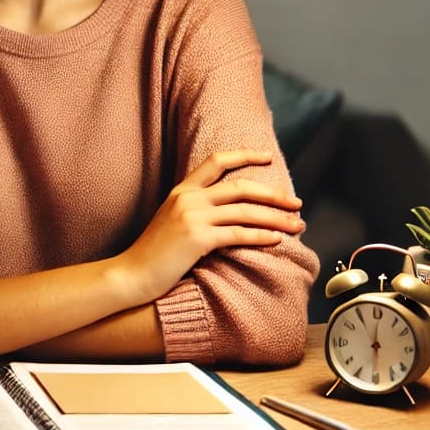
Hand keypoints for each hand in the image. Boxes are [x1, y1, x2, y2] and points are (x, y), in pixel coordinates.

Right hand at [112, 150, 304, 306]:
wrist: (132, 273)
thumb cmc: (153, 253)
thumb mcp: (171, 220)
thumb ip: (194, 209)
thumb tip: (226, 211)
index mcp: (181, 190)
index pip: (216, 161)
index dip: (244, 155)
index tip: (268, 157)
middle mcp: (188, 198)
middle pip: (239, 187)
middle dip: (273, 194)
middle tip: (296, 201)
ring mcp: (192, 217)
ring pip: (244, 211)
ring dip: (276, 218)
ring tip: (297, 224)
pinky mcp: (197, 239)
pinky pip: (237, 234)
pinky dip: (261, 236)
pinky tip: (277, 240)